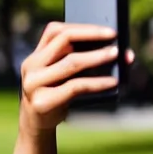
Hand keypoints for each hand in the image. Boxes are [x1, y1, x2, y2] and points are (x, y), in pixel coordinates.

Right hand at [19, 22, 134, 134]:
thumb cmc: (57, 96)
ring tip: (116, 56)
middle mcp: (31, 65)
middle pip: (63, 40)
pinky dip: (97, 83)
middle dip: (92, 36)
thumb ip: (78, 60)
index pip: (55, 30)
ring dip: (97, 57)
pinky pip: (75, 86)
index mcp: (36, 55)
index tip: (109, 31)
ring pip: (70, 62)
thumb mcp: (61, 76)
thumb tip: (120, 53)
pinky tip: (112, 82)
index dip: (83, 28)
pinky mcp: (42, 102)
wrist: (37, 125)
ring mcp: (34, 83)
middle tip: (115, 42)